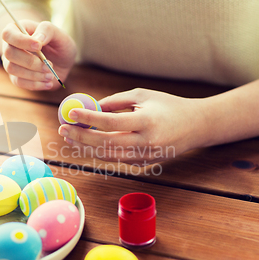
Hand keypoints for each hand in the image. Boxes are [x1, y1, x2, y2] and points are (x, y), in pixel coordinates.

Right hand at [1, 20, 75, 90]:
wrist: (62, 61)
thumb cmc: (58, 43)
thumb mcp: (58, 33)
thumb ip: (47, 30)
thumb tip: (37, 39)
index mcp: (17, 29)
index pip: (8, 34)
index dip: (21, 41)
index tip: (39, 46)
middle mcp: (10, 46)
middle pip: (9, 53)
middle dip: (30, 61)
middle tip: (50, 64)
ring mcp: (11, 62)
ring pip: (12, 69)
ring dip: (33, 74)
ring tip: (51, 75)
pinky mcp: (16, 77)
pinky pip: (19, 82)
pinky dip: (35, 84)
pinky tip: (48, 83)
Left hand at [57, 88, 208, 164]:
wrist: (195, 126)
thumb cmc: (167, 105)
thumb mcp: (143, 95)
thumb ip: (116, 101)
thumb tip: (91, 108)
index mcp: (146, 122)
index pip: (111, 122)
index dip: (88, 118)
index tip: (71, 112)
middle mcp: (145, 143)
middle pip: (105, 143)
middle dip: (80, 137)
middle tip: (62, 129)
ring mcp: (145, 156)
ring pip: (108, 156)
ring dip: (85, 147)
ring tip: (69, 136)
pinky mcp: (144, 164)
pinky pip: (116, 159)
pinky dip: (99, 151)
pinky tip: (86, 143)